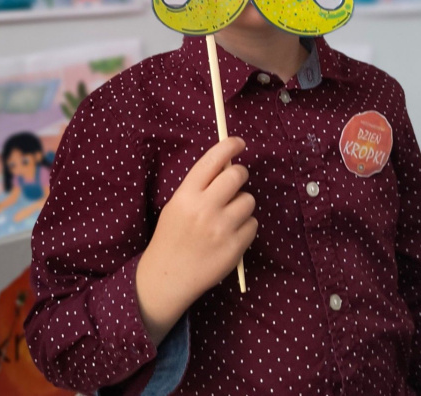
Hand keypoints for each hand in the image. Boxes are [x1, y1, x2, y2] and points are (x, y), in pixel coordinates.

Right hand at [135, 136, 255, 344]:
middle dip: (239, 175)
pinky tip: (230, 235)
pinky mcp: (234, 248)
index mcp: (186, 195)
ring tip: (228, 216)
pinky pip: (253, 224)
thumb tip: (226, 164)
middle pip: (237, 175)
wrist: (167, 278)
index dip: (229, 146)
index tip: (239, 143)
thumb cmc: (172, 237)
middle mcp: (204, 209)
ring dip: (242, 204)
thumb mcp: (176, 205)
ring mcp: (221, 229)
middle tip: (235, 182)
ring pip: (249, 200)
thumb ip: (199, 186)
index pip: (213, 160)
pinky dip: (245, 227)